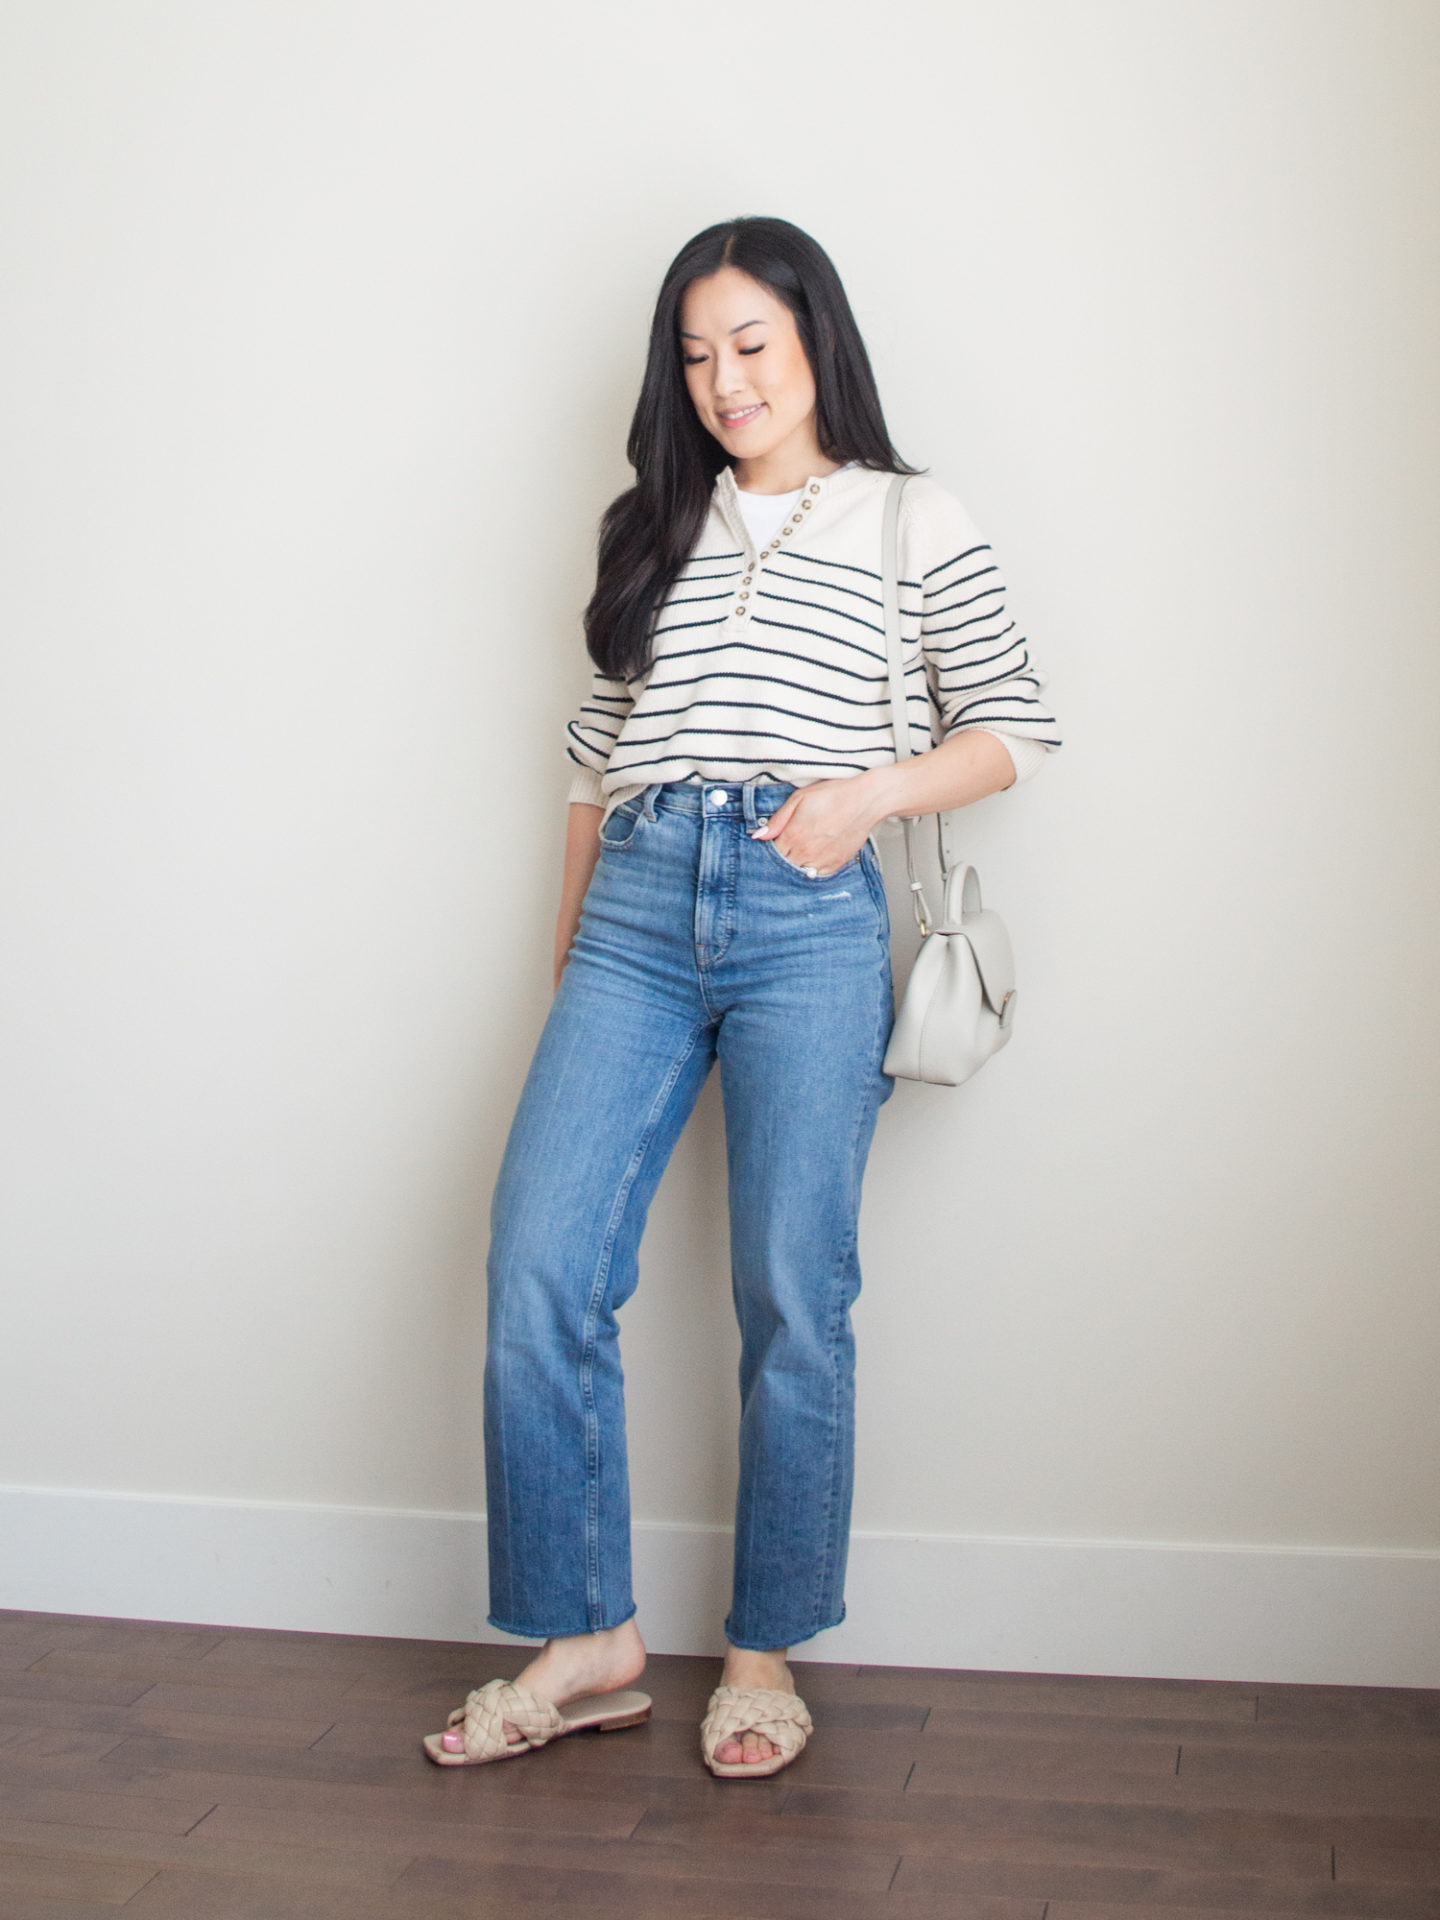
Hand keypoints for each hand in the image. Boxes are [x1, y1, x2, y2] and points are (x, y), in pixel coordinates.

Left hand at [748, 775, 881, 876]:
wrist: (865, 801)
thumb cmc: (833, 796)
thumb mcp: (799, 799)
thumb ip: (778, 820)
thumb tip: (759, 836)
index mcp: (793, 836)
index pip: (771, 853)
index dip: (769, 849)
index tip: (772, 843)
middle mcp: (806, 852)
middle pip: (783, 866)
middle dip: (780, 859)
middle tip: (787, 847)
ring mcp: (821, 861)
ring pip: (799, 872)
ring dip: (796, 865)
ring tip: (801, 851)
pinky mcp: (835, 864)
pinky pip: (817, 875)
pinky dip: (812, 869)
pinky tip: (813, 857)